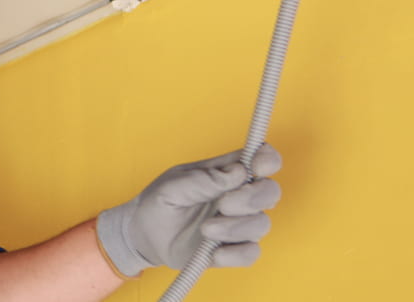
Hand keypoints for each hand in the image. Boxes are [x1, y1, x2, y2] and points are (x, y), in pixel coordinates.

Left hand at [96, 144, 281, 277]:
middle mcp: (239, 197)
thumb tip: (238, 172)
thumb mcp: (173, 185)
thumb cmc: (159, 201)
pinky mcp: (232, 249)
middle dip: (251, 198)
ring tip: (205, 228)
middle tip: (223, 204)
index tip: (256, 167)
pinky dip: (235, 253)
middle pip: (270, 192)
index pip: (262, 159)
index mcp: (227, 173)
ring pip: (261, 224)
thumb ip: (203, 178)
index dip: (267, 160)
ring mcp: (237, 224)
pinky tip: (214, 252)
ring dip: (236, 227)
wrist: (143, 235)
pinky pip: (250, 253)